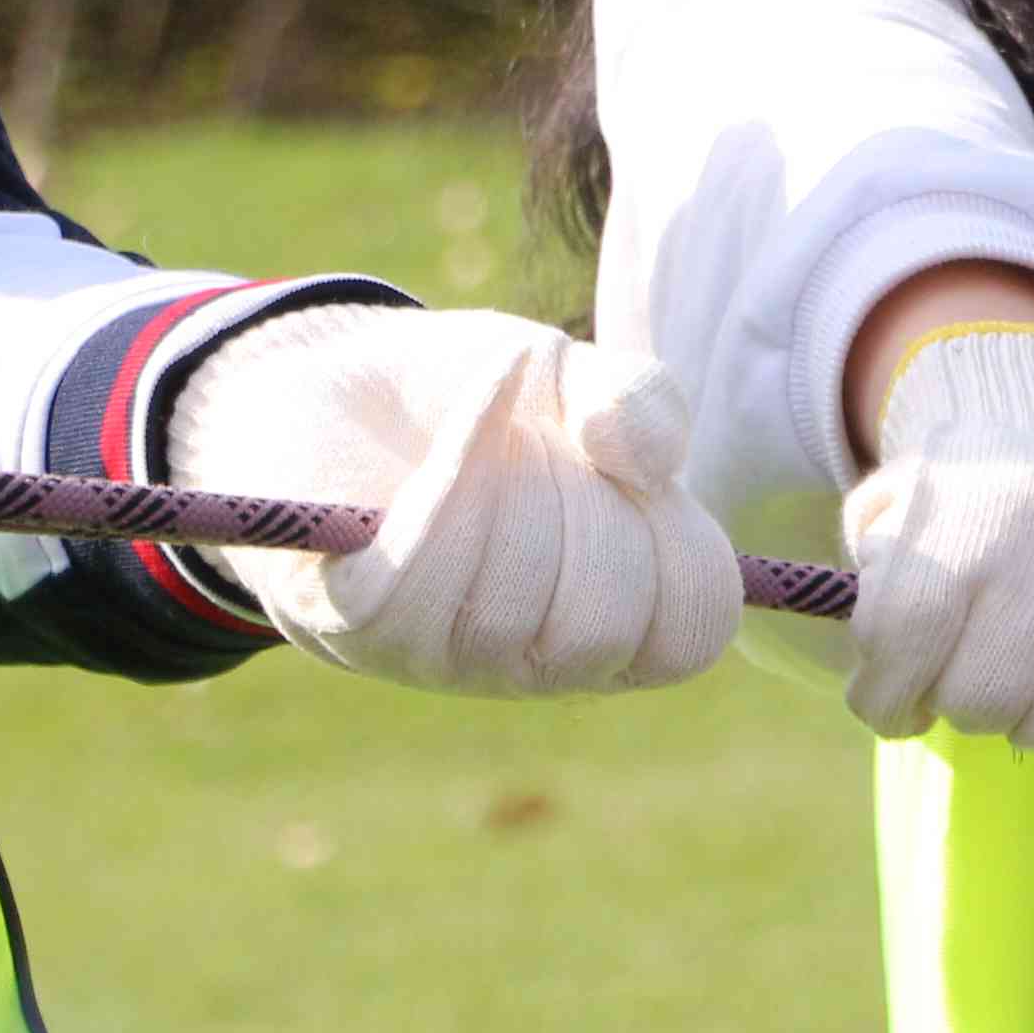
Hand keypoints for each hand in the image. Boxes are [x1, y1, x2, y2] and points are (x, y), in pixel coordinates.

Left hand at [188, 304, 737, 693]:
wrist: (345, 373)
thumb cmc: (482, 394)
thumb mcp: (579, 376)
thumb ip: (640, 404)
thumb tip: (653, 465)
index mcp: (613, 618)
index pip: (688, 636)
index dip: (678, 542)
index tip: (635, 472)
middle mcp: (529, 660)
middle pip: (596, 626)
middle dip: (581, 506)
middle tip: (545, 442)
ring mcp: (438, 654)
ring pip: (500, 609)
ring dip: (503, 481)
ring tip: (483, 427)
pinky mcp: (352, 622)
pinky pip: (415, 580)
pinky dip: (453, 468)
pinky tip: (465, 416)